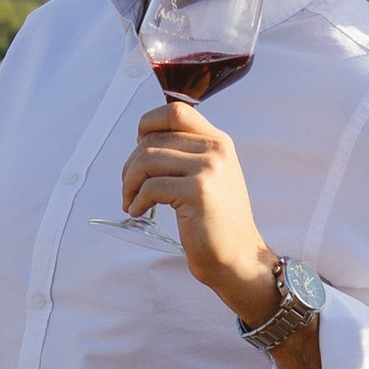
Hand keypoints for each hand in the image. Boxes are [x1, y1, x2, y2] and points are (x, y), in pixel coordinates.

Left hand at [123, 98, 281, 322]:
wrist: (239, 257)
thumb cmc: (217, 222)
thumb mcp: (211, 177)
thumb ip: (188, 154)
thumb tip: (144, 138)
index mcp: (219, 142)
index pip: (175, 111)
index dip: (148, 124)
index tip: (139, 147)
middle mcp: (216, 150)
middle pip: (153, 139)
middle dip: (131, 164)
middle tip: (129, 188)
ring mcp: (208, 169)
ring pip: (146, 160)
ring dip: (129, 183)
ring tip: (131, 201)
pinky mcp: (197, 192)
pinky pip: (150, 187)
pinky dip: (137, 200)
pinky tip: (139, 211)